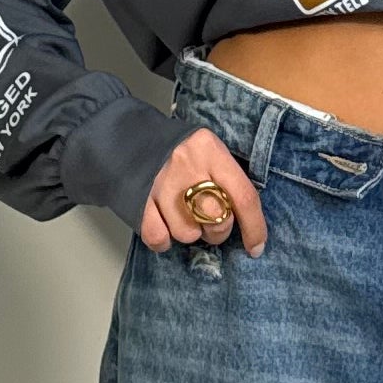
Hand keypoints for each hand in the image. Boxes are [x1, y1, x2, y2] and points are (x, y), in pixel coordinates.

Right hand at [142, 127, 265, 255]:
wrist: (125, 135)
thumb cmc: (176, 148)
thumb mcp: (206, 148)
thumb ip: (225, 176)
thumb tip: (245, 218)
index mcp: (210, 150)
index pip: (244, 196)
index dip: (254, 227)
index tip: (256, 247)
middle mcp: (187, 165)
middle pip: (217, 220)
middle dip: (218, 230)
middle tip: (209, 220)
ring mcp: (160, 183)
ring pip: (187, 233)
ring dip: (188, 232)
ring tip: (181, 214)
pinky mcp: (138, 199)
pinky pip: (158, 237)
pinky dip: (163, 240)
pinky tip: (164, 226)